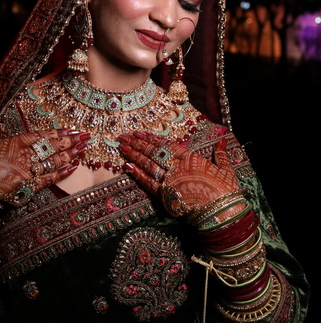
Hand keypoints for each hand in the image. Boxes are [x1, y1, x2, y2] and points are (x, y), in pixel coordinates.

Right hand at [0, 129, 89, 198]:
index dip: (60, 132)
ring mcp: (28, 171)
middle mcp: (25, 154)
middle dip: (71, 140)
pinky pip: (49, 179)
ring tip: (84, 149)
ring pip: (55, 161)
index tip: (73, 128)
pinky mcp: (27, 187)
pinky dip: (62, 173)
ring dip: (71, 154)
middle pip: (53, 146)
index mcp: (15, 141)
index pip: (43, 135)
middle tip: (86, 136)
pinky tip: (74, 167)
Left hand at [117, 131, 240, 216]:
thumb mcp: (226, 170)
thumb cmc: (227, 192)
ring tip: (121, 147)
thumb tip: (221, 142)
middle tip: (122, 136)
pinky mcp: (166, 196)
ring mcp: (170, 181)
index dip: (151, 138)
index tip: (139, 132)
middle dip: (137, 143)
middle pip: (153, 152)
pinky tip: (126, 166)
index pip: (166, 145)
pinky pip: (148, 183)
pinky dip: (137, 174)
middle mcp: (177, 167)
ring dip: (133, 155)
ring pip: (147, 165)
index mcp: (191, 158)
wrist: (222, 215)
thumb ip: (221, 155)